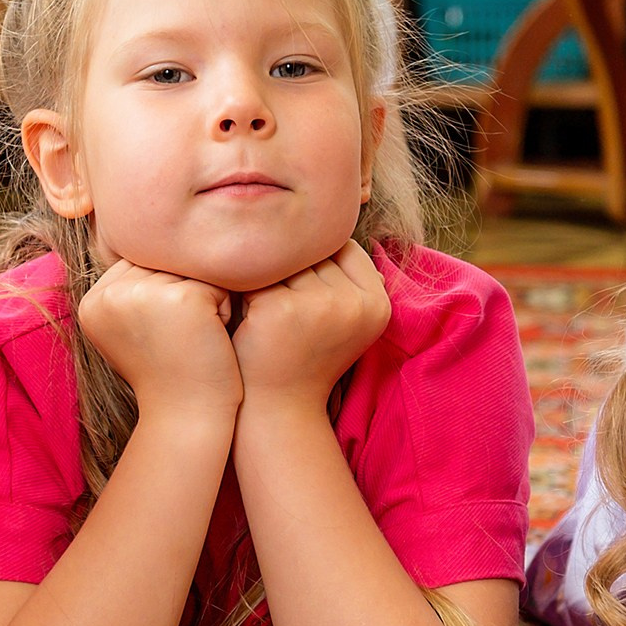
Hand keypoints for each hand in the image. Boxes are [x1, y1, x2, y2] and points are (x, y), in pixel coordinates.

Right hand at [77, 259, 241, 421]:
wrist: (187, 416)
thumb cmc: (167, 373)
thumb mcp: (133, 330)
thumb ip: (130, 290)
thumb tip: (153, 240)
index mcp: (92, 302)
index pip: (137, 266)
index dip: (162, 292)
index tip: (163, 334)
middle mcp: (110, 295)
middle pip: (162, 264)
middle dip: (182, 294)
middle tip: (180, 339)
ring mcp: (144, 295)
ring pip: (188, 270)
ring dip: (203, 299)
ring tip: (194, 338)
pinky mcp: (181, 299)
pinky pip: (214, 283)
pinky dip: (222, 309)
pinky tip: (211, 338)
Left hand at [232, 241, 391, 411]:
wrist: (277, 407)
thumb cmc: (305, 355)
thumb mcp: (343, 318)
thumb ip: (346, 276)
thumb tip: (333, 219)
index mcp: (378, 304)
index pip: (345, 248)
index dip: (319, 264)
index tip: (305, 293)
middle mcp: (355, 304)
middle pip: (315, 253)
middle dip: (293, 272)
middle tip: (284, 309)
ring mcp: (319, 306)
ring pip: (286, 262)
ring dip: (269, 279)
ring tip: (266, 311)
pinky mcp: (281, 310)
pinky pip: (258, 275)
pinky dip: (247, 291)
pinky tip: (248, 317)